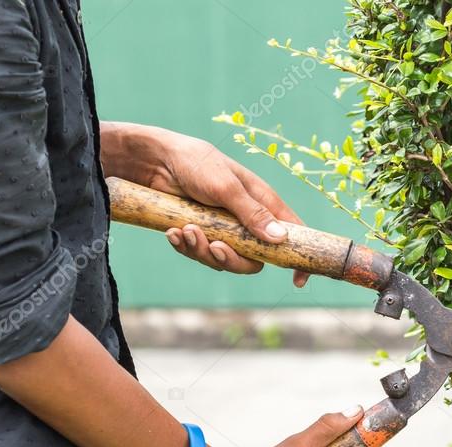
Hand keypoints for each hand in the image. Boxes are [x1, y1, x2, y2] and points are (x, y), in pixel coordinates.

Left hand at [100, 121, 309, 285]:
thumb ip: (253, 213)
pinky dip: (186, 247)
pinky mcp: (200, 232)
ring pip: (223, 259)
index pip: (292, 234)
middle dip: (232, 260)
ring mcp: (223, 228)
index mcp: (262, 204)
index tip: (298, 281)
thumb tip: (281, 238)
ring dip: (202, 251)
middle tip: (215, 247)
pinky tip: (173, 232)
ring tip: (186, 231)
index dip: (296, 259)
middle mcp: (246, 219)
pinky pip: (199, 253)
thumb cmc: (195, 163)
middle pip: (254, 259)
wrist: (153, 159)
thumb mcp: (226, 187)